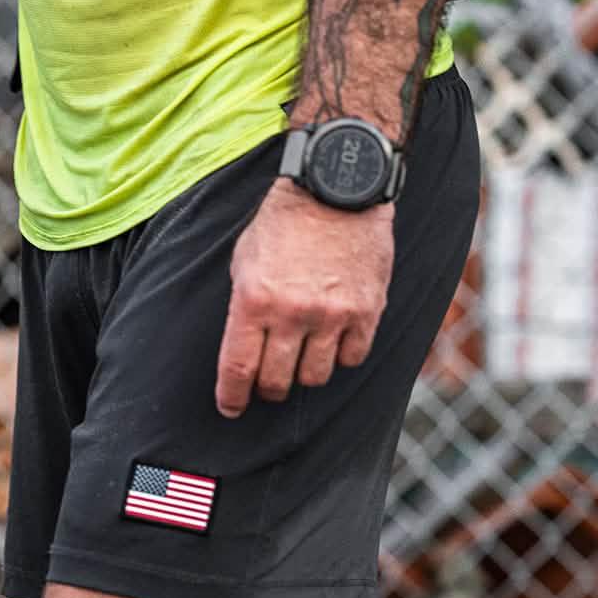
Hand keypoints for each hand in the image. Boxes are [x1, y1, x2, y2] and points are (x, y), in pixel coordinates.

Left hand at [215, 179, 393, 417]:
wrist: (335, 190)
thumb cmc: (283, 222)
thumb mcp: (245, 259)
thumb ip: (243, 306)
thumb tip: (243, 349)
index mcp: (253, 299)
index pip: (238, 367)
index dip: (231, 396)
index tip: (230, 408)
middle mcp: (292, 312)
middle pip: (276, 381)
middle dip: (267, 388)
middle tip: (267, 382)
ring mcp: (332, 314)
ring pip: (315, 376)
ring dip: (304, 372)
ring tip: (301, 355)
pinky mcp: (367, 311)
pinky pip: (352, 358)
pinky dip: (341, 356)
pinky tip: (333, 341)